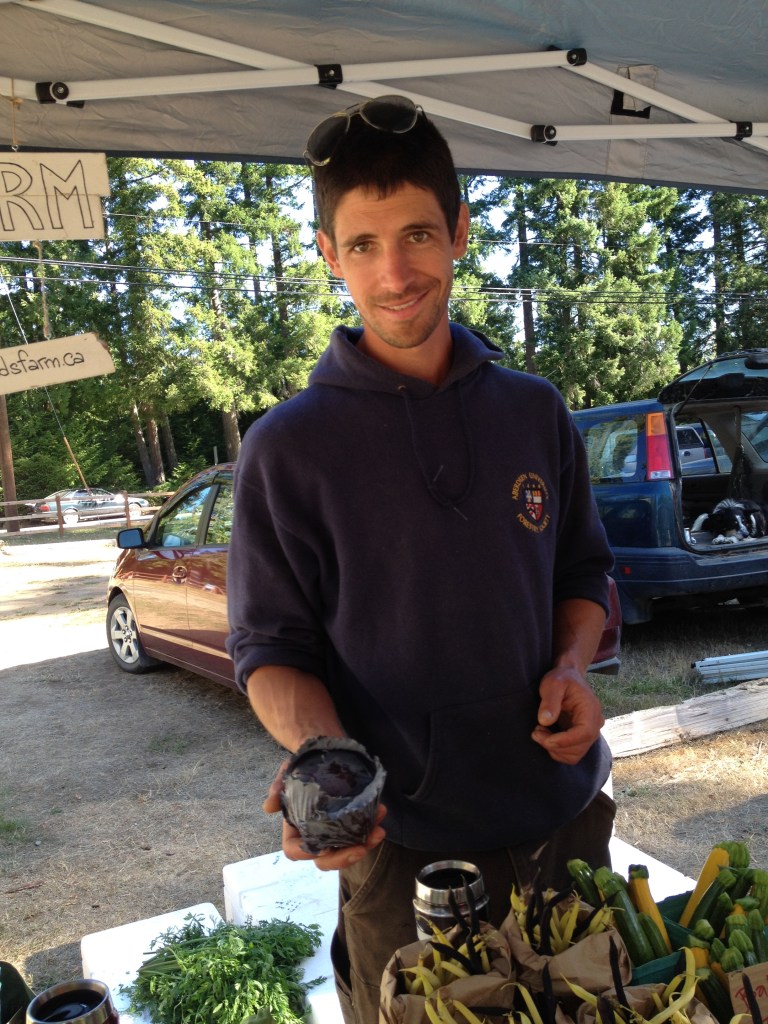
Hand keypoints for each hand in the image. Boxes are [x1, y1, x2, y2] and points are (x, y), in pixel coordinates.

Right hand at [262, 760, 386, 869]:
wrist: (323, 750)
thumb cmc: (302, 765)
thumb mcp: (286, 773)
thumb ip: (277, 788)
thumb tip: (269, 807)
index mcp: (295, 828)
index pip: (296, 850)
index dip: (308, 854)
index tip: (325, 847)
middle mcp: (315, 835)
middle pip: (326, 859)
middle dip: (345, 857)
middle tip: (362, 847)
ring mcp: (335, 831)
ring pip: (348, 849)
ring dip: (365, 844)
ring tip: (379, 831)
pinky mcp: (352, 821)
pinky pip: (362, 832)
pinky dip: (372, 826)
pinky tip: (381, 812)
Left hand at [531, 666, 604, 764]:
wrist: (568, 677)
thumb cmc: (561, 678)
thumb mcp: (553, 683)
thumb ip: (550, 700)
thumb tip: (545, 721)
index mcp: (591, 710)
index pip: (584, 733)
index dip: (564, 741)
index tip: (543, 738)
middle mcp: (595, 724)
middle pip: (578, 748)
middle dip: (554, 745)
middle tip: (536, 731)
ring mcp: (589, 733)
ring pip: (574, 755)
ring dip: (554, 749)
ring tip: (540, 731)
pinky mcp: (581, 738)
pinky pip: (571, 754)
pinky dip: (557, 750)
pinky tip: (547, 735)